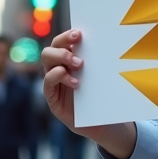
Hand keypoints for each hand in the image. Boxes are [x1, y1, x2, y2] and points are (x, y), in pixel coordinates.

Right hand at [41, 29, 136, 158]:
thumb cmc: (104, 97)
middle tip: (79, 52)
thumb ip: (100, 62)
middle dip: (63, 46)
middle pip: (51, 49)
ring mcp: (54, 83)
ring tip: (79, 65)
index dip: (67, 36)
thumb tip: (110, 42)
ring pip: (47, 62)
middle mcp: (59, 69)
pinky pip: (47, 84)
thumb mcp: (103, 77)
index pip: (62, 42)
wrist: (104, 124)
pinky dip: (58, 78)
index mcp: (70, 60)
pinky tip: (75, 82)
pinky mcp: (53, 99)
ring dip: (61, 59)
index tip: (79, 34)